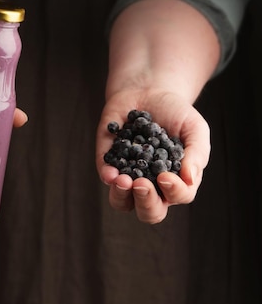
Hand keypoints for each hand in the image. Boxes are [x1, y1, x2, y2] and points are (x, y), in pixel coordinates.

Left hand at [96, 89, 209, 223]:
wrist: (149, 91)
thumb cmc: (177, 113)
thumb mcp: (195, 128)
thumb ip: (197, 153)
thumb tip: (189, 178)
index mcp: (177, 180)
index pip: (179, 196)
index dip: (174, 191)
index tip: (166, 176)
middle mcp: (153, 185)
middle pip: (150, 211)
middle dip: (146, 202)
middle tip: (142, 184)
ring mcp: (129, 176)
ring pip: (123, 203)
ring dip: (122, 196)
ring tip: (123, 181)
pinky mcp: (108, 162)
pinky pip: (106, 177)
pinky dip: (108, 176)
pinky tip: (111, 171)